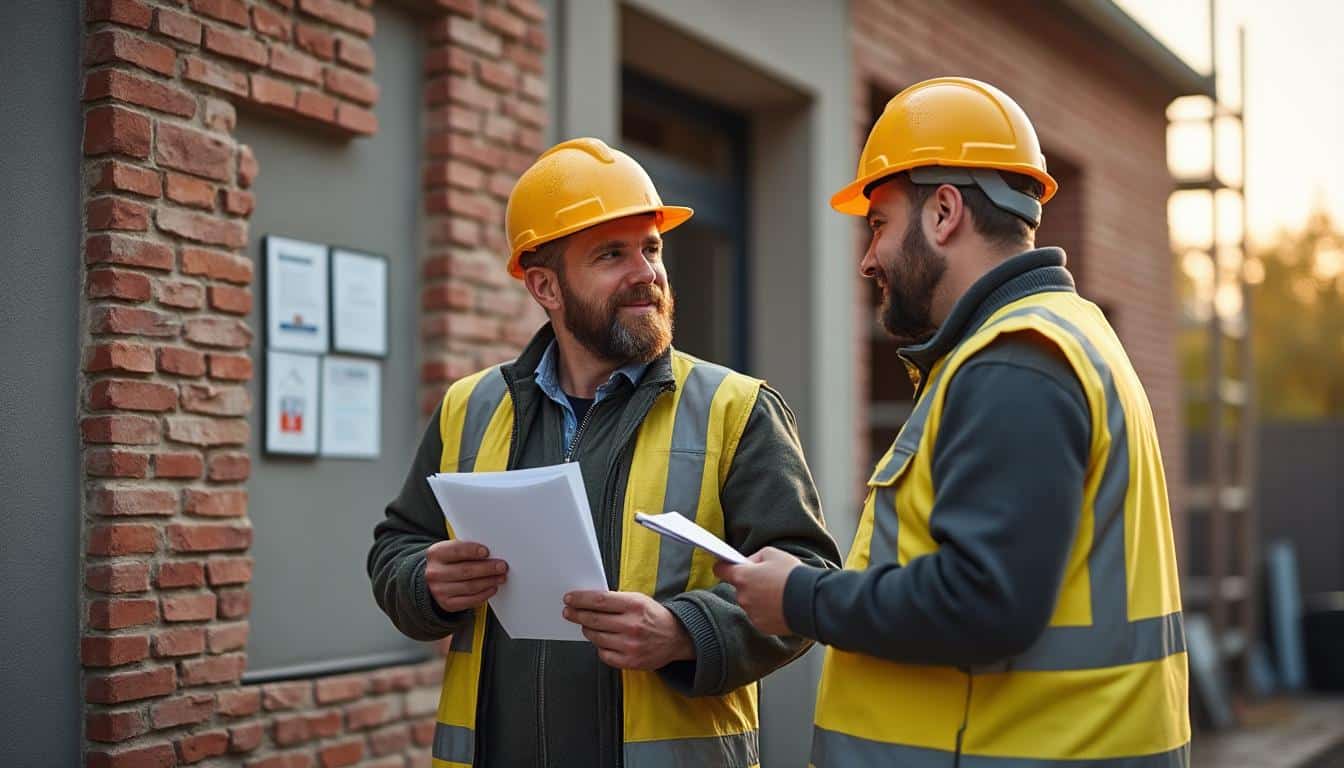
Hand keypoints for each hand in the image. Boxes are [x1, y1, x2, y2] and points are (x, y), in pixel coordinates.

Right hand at [425, 540, 507, 612]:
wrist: (435, 580)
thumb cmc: (450, 561)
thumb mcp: (452, 549)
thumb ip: (467, 548)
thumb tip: (492, 552)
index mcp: (436, 554)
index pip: (455, 551)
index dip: (472, 551)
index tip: (487, 552)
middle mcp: (435, 573)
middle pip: (465, 570)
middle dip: (487, 568)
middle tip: (502, 566)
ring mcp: (439, 590)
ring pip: (470, 586)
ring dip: (489, 581)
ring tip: (501, 577)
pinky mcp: (447, 603)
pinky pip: (469, 600)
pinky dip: (484, 595)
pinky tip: (492, 588)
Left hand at [562, 590, 694, 669]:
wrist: (677, 637)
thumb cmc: (654, 617)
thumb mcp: (639, 600)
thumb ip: (616, 600)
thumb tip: (588, 601)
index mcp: (635, 605)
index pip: (599, 601)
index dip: (580, 600)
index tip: (569, 599)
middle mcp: (632, 625)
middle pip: (593, 619)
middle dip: (576, 614)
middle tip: (568, 612)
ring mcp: (630, 645)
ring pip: (595, 637)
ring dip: (587, 630)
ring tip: (587, 626)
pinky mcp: (630, 661)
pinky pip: (603, 654)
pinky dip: (599, 646)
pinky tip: (602, 640)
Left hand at [713, 547, 800, 635]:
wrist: (811, 601)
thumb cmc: (793, 575)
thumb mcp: (773, 554)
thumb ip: (755, 557)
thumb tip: (749, 563)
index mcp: (742, 576)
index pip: (720, 570)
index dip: (724, 566)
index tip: (727, 566)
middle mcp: (742, 596)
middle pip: (739, 587)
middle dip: (750, 583)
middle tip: (768, 580)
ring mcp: (751, 613)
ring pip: (750, 602)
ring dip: (759, 598)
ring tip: (779, 593)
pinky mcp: (761, 626)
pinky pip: (759, 616)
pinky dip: (767, 611)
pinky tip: (781, 605)